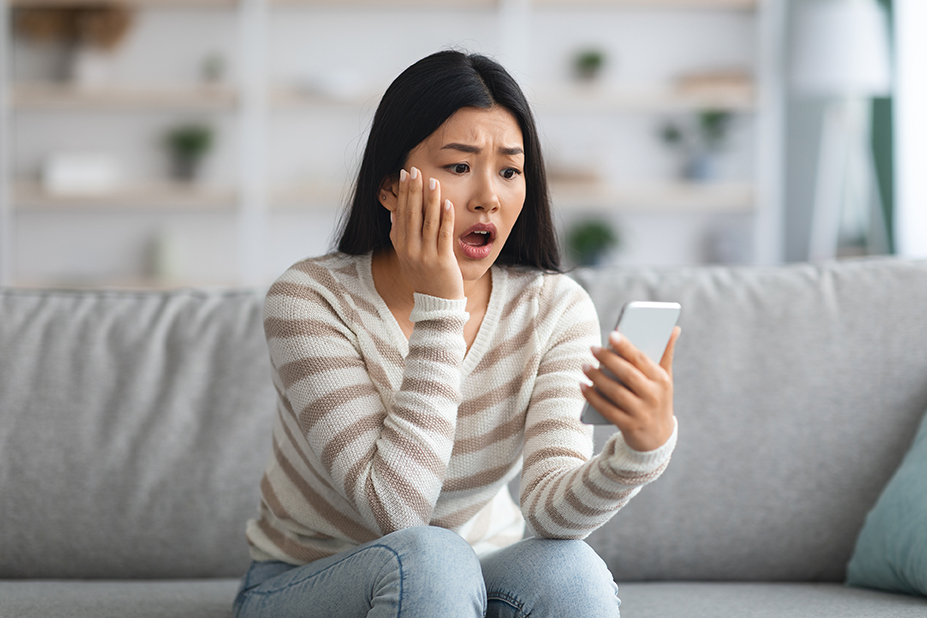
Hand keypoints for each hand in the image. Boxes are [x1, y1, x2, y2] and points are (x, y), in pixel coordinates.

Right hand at [389, 167, 463, 299]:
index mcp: (401, 246)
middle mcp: (411, 250)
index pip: (401, 214)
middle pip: (411, 215)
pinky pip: (444, 235)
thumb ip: (399, 235)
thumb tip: (394, 213)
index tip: (405, 174)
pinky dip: (445, 218)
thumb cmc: (424, 277)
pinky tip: (448, 203)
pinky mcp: (442, 261)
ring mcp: (426, 255)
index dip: (403, 193)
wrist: (436, 304)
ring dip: (430, 200)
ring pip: (428, 222)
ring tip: (433, 181)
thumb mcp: (406, 257)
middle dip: (414, 191)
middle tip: (416, 170)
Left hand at [581, 326, 680, 451]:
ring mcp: (641, 413)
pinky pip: (606, 409)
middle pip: (627, 374)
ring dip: (597, 378)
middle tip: (592, 348)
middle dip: (608, 359)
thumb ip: (665, 353)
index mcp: (662, 380)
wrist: (658, 439)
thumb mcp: (665, 379)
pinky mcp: (629, 426)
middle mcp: (653, 396)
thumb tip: (674, 327)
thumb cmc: (657, 399)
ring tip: (584, 365)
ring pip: (615, 392)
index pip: (642, 360)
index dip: (627, 347)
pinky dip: (593, 397)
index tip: (612, 334)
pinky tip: (582, 386)